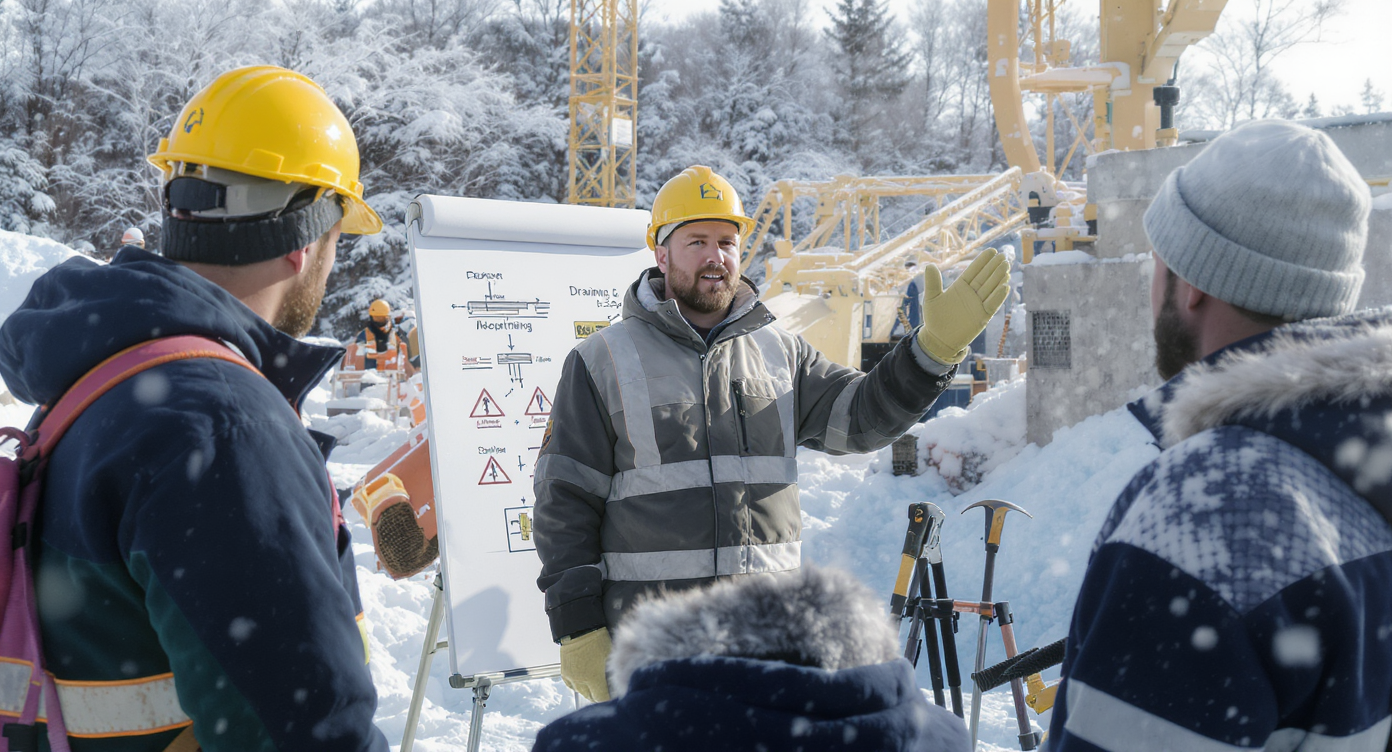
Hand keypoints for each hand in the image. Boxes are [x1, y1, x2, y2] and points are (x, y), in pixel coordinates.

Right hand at [559, 627, 611, 701]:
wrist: (579, 629)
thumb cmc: (597, 640)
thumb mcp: (610, 656)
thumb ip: (612, 673)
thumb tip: (617, 682)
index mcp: (593, 678)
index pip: (601, 698)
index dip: (608, 698)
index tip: (613, 695)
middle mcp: (581, 681)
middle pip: (591, 697)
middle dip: (598, 695)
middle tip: (605, 691)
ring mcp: (571, 677)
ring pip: (580, 692)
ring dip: (588, 691)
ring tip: (595, 686)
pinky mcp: (565, 672)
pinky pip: (571, 685)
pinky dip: (577, 685)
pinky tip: (583, 682)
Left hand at [917, 248, 1010, 364]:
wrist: (939, 339)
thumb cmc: (935, 318)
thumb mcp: (931, 298)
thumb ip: (932, 283)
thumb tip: (929, 266)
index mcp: (960, 286)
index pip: (974, 270)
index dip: (983, 261)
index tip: (992, 250)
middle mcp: (971, 294)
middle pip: (985, 277)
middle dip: (994, 267)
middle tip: (1003, 256)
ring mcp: (978, 304)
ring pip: (991, 288)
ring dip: (999, 278)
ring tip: (1006, 267)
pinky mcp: (982, 317)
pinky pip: (992, 304)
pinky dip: (998, 296)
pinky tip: (1005, 286)